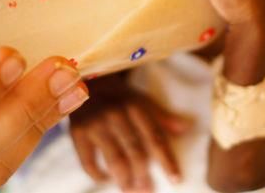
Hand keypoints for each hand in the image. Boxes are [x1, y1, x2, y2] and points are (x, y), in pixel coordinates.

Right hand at [70, 74, 191, 192]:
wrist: (87, 82)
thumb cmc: (120, 96)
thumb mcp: (142, 100)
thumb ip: (162, 116)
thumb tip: (186, 129)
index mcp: (136, 107)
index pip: (155, 137)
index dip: (167, 160)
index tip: (176, 179)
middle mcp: (116, 115)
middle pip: (135, 151)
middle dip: (144, 175)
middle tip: (149, 191)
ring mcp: (96, 125)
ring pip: (114, 159)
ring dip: (124, 179)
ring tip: (131, 191)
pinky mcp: (77, 133)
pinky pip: (88, 161)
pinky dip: (98, 175)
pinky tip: (107, 180)